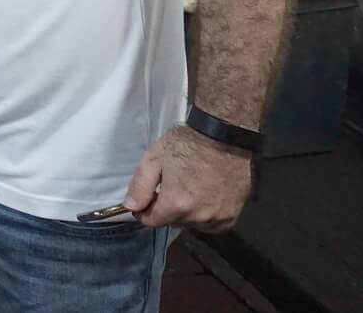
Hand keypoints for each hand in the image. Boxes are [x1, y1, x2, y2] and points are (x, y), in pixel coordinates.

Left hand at [122, 125, 252, 231]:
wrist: (224, 137)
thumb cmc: (187, 144)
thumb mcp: (154, 159)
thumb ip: (140, 186)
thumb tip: (130, 208)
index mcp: (177, 204)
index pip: (152, 221)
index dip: (145, 210)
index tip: (148, 197)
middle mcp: (198, 217)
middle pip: (172, 223)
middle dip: (166, 209)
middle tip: (169, 187)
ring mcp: (218, 218)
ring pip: (191, 225)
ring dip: (186, 214)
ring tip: (188, 190)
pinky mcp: (232, 216)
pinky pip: (211, 225)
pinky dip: (204, 216)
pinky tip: (203, 197)